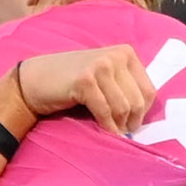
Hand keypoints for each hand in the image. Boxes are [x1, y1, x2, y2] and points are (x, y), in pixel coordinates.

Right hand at [9, 46, 156, 136]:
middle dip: (131, 122)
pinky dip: (106, 126)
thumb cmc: (72, 83)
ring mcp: (100, 66)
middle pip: (138, 101)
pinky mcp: (85, 80)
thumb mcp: (106, 77)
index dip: (143, 113)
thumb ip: (125, 87)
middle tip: (121, 132)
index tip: (131, 123)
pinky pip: (105, 112)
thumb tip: (143, 116)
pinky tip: (103, 131)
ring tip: (111, 131)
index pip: (149, 91)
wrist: (36, 80)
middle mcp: (116, 56)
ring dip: (118, 126)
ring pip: (123, 108)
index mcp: (126, 53)